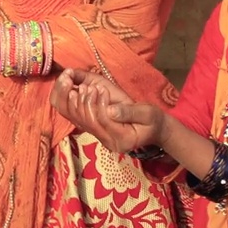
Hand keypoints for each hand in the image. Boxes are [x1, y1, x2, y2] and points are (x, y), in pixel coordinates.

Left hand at [49, 69, 164, 152]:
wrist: (155, 130)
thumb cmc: (154, 120)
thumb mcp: (148, 114)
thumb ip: (130, 112)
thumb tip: (111, 110)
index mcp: (122, 139)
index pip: (103, 121)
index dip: (99, 103)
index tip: (100, 88)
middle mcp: (108, 142)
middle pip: (87, 121)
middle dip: (83, 100)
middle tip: (84, 85)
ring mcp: (100, 138)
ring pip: (78, 120)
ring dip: (74, 100)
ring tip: (76, 85)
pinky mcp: (95, 131)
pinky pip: (77, 119)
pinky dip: (73, 104)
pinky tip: (72, 91)